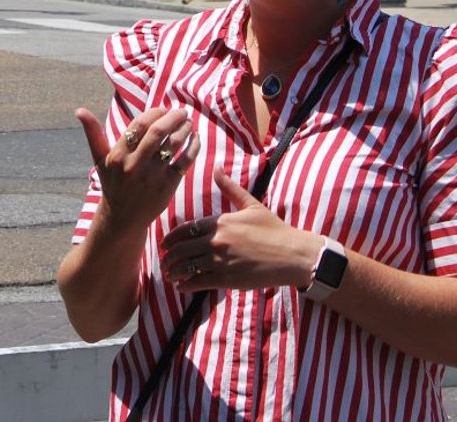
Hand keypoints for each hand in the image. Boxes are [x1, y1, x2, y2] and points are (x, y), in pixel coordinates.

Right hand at [76, 105, 199, 233]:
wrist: (122, 218)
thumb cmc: (111, 183)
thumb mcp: (99, 159)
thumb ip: (93, 133)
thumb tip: (79, 110)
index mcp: (118, 155)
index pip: (139, 125)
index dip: (154, 113)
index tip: (163, 109)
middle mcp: (134, 165)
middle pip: (158, 132)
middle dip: (174, 118)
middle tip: (182, 111)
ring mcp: (152, 177)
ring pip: (174, 145)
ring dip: (185, 130)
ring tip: (188, 123)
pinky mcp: (167, 187)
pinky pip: (184, 162)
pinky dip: (193, 147)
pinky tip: (195, 138)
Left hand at [159, 169, 321, 292]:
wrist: (292, 255)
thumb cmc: (273, 229)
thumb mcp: (251, 205)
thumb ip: (230, 188)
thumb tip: (216, 167)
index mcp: (219, 222)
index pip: (185, 230)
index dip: (170, 239)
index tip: (163, 245)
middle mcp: (216, 240)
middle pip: (181, 250)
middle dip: (169, 257)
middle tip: (164, 262)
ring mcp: (221, 260)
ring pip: (187, 267)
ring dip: (174, 272)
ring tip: (170, 276)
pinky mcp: (228, 279)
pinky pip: (199, 282)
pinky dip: (187, 285)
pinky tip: (182, 287)